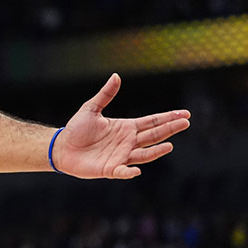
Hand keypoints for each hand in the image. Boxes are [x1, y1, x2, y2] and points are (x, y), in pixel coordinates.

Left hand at [53, 74, 189, 178]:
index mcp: (126, 127)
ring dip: (156, 151)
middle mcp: (127, 142)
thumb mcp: (91, 108)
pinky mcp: (109, 169)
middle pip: (153, 135)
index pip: (152, 122)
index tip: (185, 114)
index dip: (168, 118)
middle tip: (186, 123)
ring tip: (169, 145)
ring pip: (144, 154)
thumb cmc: (76, 129)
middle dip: (169, 129)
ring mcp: (120, 156)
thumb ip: (105, 94)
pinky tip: (137, 170)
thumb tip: (116, 76)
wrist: (61, 147)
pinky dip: (129, 172)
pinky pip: (122, 172)